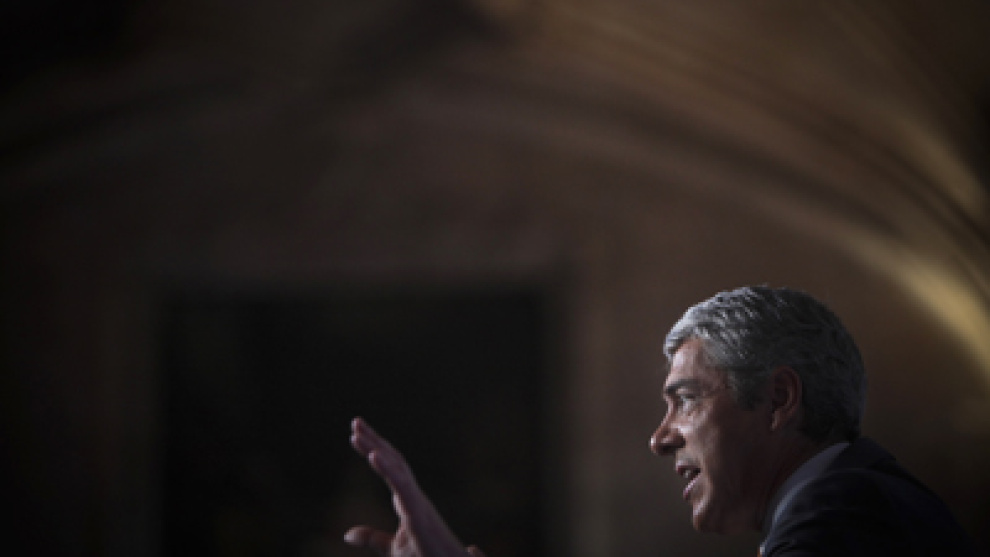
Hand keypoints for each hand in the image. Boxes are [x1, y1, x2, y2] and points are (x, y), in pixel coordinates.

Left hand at [344, 418, 485, 556]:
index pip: (389, 469)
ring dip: (376, 448)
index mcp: (408, 502)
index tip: (356, 435)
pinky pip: (402, 486)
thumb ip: (372, 538)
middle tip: (355, 421)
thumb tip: (347, 534)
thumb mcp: (393, 548)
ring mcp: (418, 502)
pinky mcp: (419, 513)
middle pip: (393, 461)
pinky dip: (387, 468)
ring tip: (357, 432)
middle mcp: (414, 496)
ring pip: (396, 468)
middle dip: (374, 440)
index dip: (374, 450)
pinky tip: (373, 454)